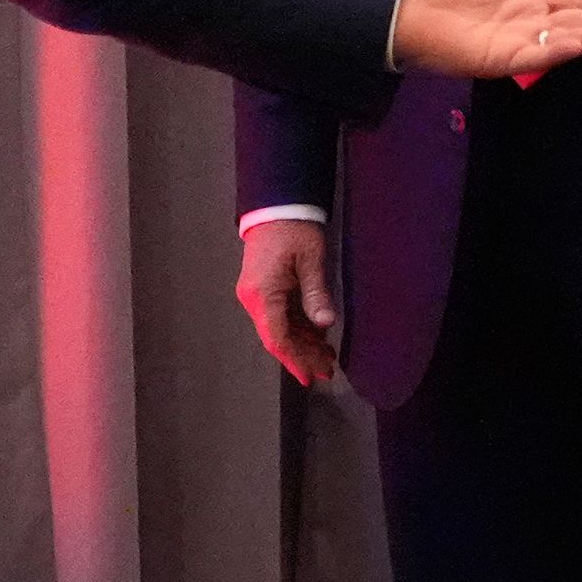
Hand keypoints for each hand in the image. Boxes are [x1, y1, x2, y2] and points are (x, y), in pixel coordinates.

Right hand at [235, 220, 340, 386]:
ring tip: (326, 358)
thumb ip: (316, 293)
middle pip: (278, 337)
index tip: (310, 377)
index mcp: (262, 294)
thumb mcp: (311, 259)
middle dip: (302, 356)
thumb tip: (325, 324)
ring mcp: (256, 294)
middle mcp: (254, 299)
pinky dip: (298, 328)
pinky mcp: (263, 289)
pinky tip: (317, 336)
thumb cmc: (294, 229)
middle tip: (327, 371)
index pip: (278, 337)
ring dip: (302, 344)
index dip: (294, 359)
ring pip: (280, 328)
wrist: (276, 205)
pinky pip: (280, 316)